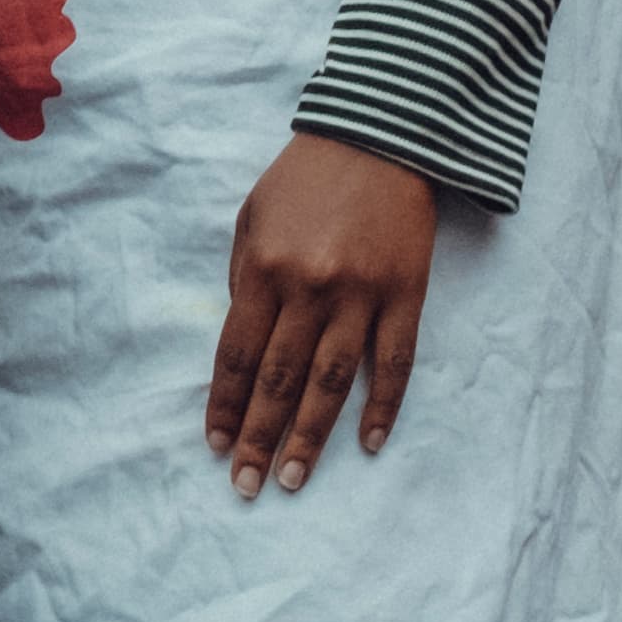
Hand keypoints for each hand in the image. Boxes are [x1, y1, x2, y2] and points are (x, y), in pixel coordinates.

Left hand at [209, 132, 440, 493]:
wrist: (378, 135)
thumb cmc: (304, 180)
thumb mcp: (252, 220)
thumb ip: (245, 282)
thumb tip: (244, 347)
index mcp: (265, 270)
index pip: (236, 355)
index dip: (223, 405)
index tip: (214, 445)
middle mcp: (311, 288)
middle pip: (280, 379)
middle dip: (257, 436)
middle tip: (245, 486)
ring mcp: (362, 294)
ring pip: (333, 382)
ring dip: (311, 437)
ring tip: (292, 479)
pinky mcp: (407, 293)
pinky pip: (396, 362)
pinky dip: (383, 406)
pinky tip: (367, 444)